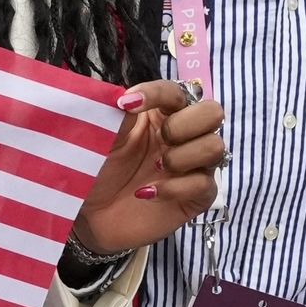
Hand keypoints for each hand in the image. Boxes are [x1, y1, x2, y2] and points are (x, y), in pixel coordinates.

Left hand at [70, 81, 225, 259]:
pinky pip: (205, 185)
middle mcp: (183, 137)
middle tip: (160, 139)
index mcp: (161, 115)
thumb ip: (119, 115)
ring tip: (155, 168)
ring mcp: (193, 167)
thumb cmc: (96, 170)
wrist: (89, 215)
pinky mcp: (195, 197)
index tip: (128, 104)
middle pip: (213, 112)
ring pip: (215, 147)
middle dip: (185, 124)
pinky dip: (174, 188)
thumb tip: (130, 97)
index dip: (156, 93)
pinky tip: (147, 194)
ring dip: (183, 156)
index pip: (176, 91)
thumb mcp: (102, 138)